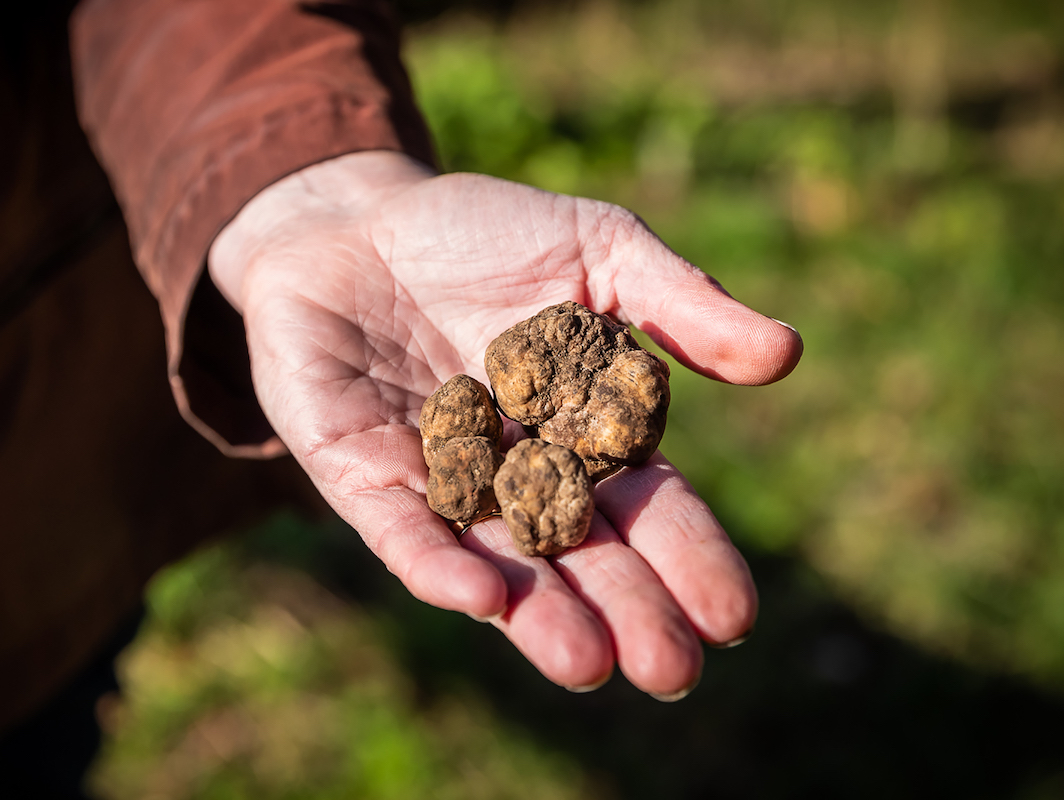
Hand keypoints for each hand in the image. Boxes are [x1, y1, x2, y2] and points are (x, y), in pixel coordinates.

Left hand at [209, 151, 801, 696]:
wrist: (354, 219)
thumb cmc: (482, 235)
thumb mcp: (598, 251)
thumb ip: (679, 305)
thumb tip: (786, 354)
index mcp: (585, 437)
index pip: (649, 509)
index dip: (689, 558)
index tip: (732, 616)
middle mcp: (517, 477)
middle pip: (580, 555)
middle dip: (625, 612)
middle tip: (671, 671)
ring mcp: (439, 482)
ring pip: (496, 561)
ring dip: (539, 614)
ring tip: (586, 663)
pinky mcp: (360, 473)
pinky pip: (400, 526)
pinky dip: (437, 561)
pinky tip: (482, 598)